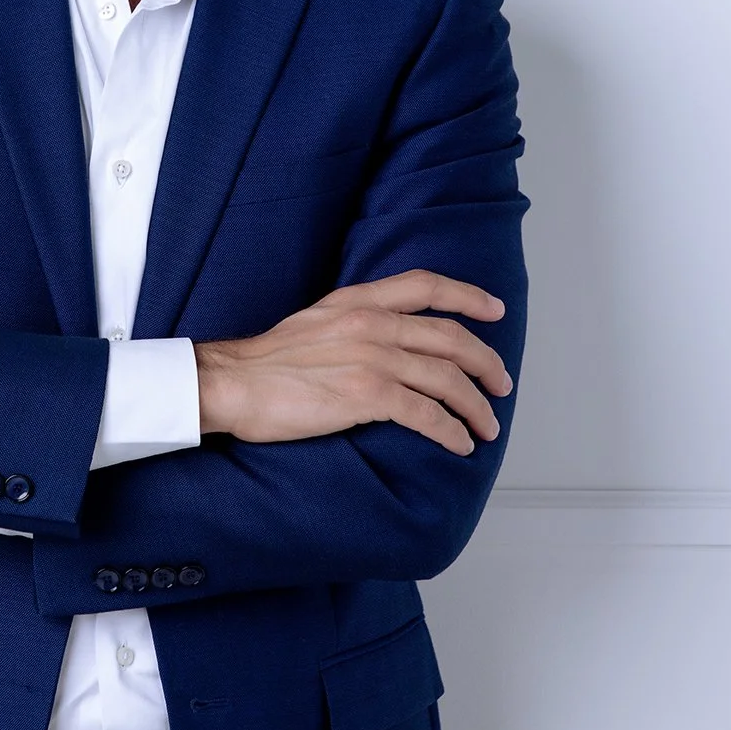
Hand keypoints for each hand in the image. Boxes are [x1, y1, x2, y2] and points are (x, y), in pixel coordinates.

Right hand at [194, 269, 511, 454]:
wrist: (230, 382)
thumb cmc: (263, 363)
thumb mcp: (314, 322)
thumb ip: (352, 323)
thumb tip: (383, 344)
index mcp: (357, 301)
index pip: (426, 285)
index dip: (468, 296)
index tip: (494, 309)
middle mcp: (372, 324)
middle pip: (451, 338)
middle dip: (486, 363)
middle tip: (501, 385)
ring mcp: (372, 359)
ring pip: (447, 379)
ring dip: (476, 406)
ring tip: (486, 426)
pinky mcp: (367, 396)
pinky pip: (427, 415)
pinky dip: (451, 431)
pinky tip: (459, 444)